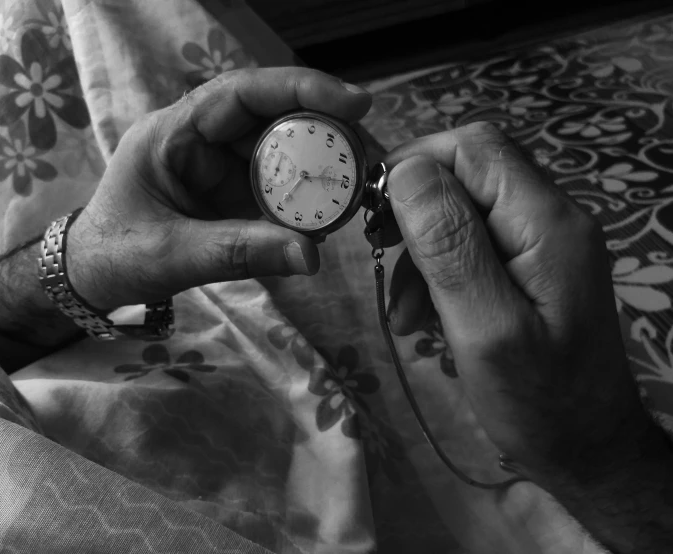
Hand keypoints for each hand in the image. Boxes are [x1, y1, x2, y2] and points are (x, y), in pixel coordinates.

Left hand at [66, 68, 371, 310]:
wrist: (93, 278)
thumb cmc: (113, 255)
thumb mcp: (170, 254)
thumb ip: (237, 252)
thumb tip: (311, 255)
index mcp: (174, 133)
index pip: (242, 93)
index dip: (300, 89)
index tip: (354, 103)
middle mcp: (203, 140)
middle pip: (274, 118)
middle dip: (326, 133)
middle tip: (372, 159)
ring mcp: (221, 167)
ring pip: (282, 153)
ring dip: (322, 170)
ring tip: (360, 190)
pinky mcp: (233, 194)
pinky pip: (278, 189)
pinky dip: (306, 202)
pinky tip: (331, 216)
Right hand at [384, 122, 653, 479]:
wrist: (587, 450)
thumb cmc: (537, 402)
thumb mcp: (484, 328)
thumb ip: (449, 245)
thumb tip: (408, 170)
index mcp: (546, 222)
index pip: (475, 148)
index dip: (416, 162)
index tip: (372, 211)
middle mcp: (552, 217)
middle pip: (470, 173)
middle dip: (415, 210)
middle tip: (379, 252)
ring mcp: (544, 242)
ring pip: (466, 210)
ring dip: (423, 251)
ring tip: (402, 310)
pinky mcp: (534, 267)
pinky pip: (476, 245)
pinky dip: (441, 272)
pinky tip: (423, 317)